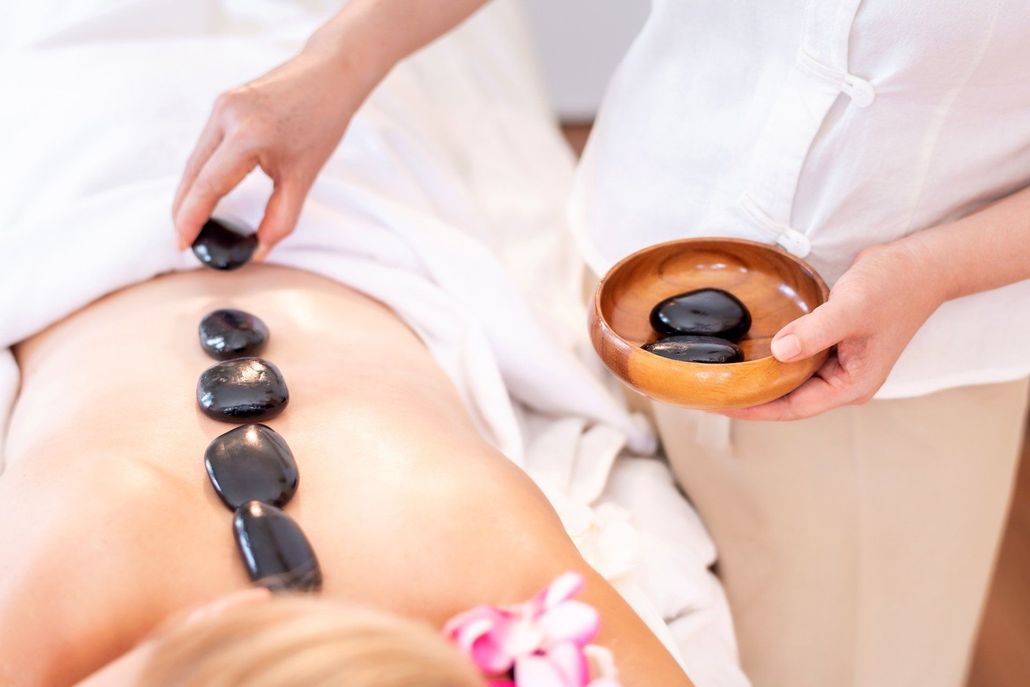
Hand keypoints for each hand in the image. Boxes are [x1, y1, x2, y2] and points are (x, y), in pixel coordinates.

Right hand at [172, 46, 370, 255]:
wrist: (330, 74)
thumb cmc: (322, 121)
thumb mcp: (303, 176)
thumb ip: (281, 217)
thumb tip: (260, 249)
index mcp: (246, 136)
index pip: (207, 186)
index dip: (191, 219)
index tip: (184, 244)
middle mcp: (226, 117)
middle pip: (193, 174)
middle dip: (184, 209)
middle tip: (185, 239)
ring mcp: (221, 106)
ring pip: (195, 159)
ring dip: (190, 190)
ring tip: (191, 220)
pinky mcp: (224, 102)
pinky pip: (205, 144)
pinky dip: (202, 170)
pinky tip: (205, 189)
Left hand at [720, 240, 945, 420]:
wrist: (921, 264)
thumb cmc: (893, 286)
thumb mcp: (852, 308)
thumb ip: (815, 332)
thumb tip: (779, 353)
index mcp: (851, 385)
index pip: (793, 408)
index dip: (754, 408)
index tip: (718, 403)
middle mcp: (843, 381)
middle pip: (787, 399)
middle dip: (750, 397)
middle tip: (707, 391)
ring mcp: (838, 364)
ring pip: (790, 379)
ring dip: (759, 378)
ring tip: (719, 375)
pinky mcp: (832, 345)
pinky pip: (795, 359)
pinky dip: (772, 357)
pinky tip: (746, 352)